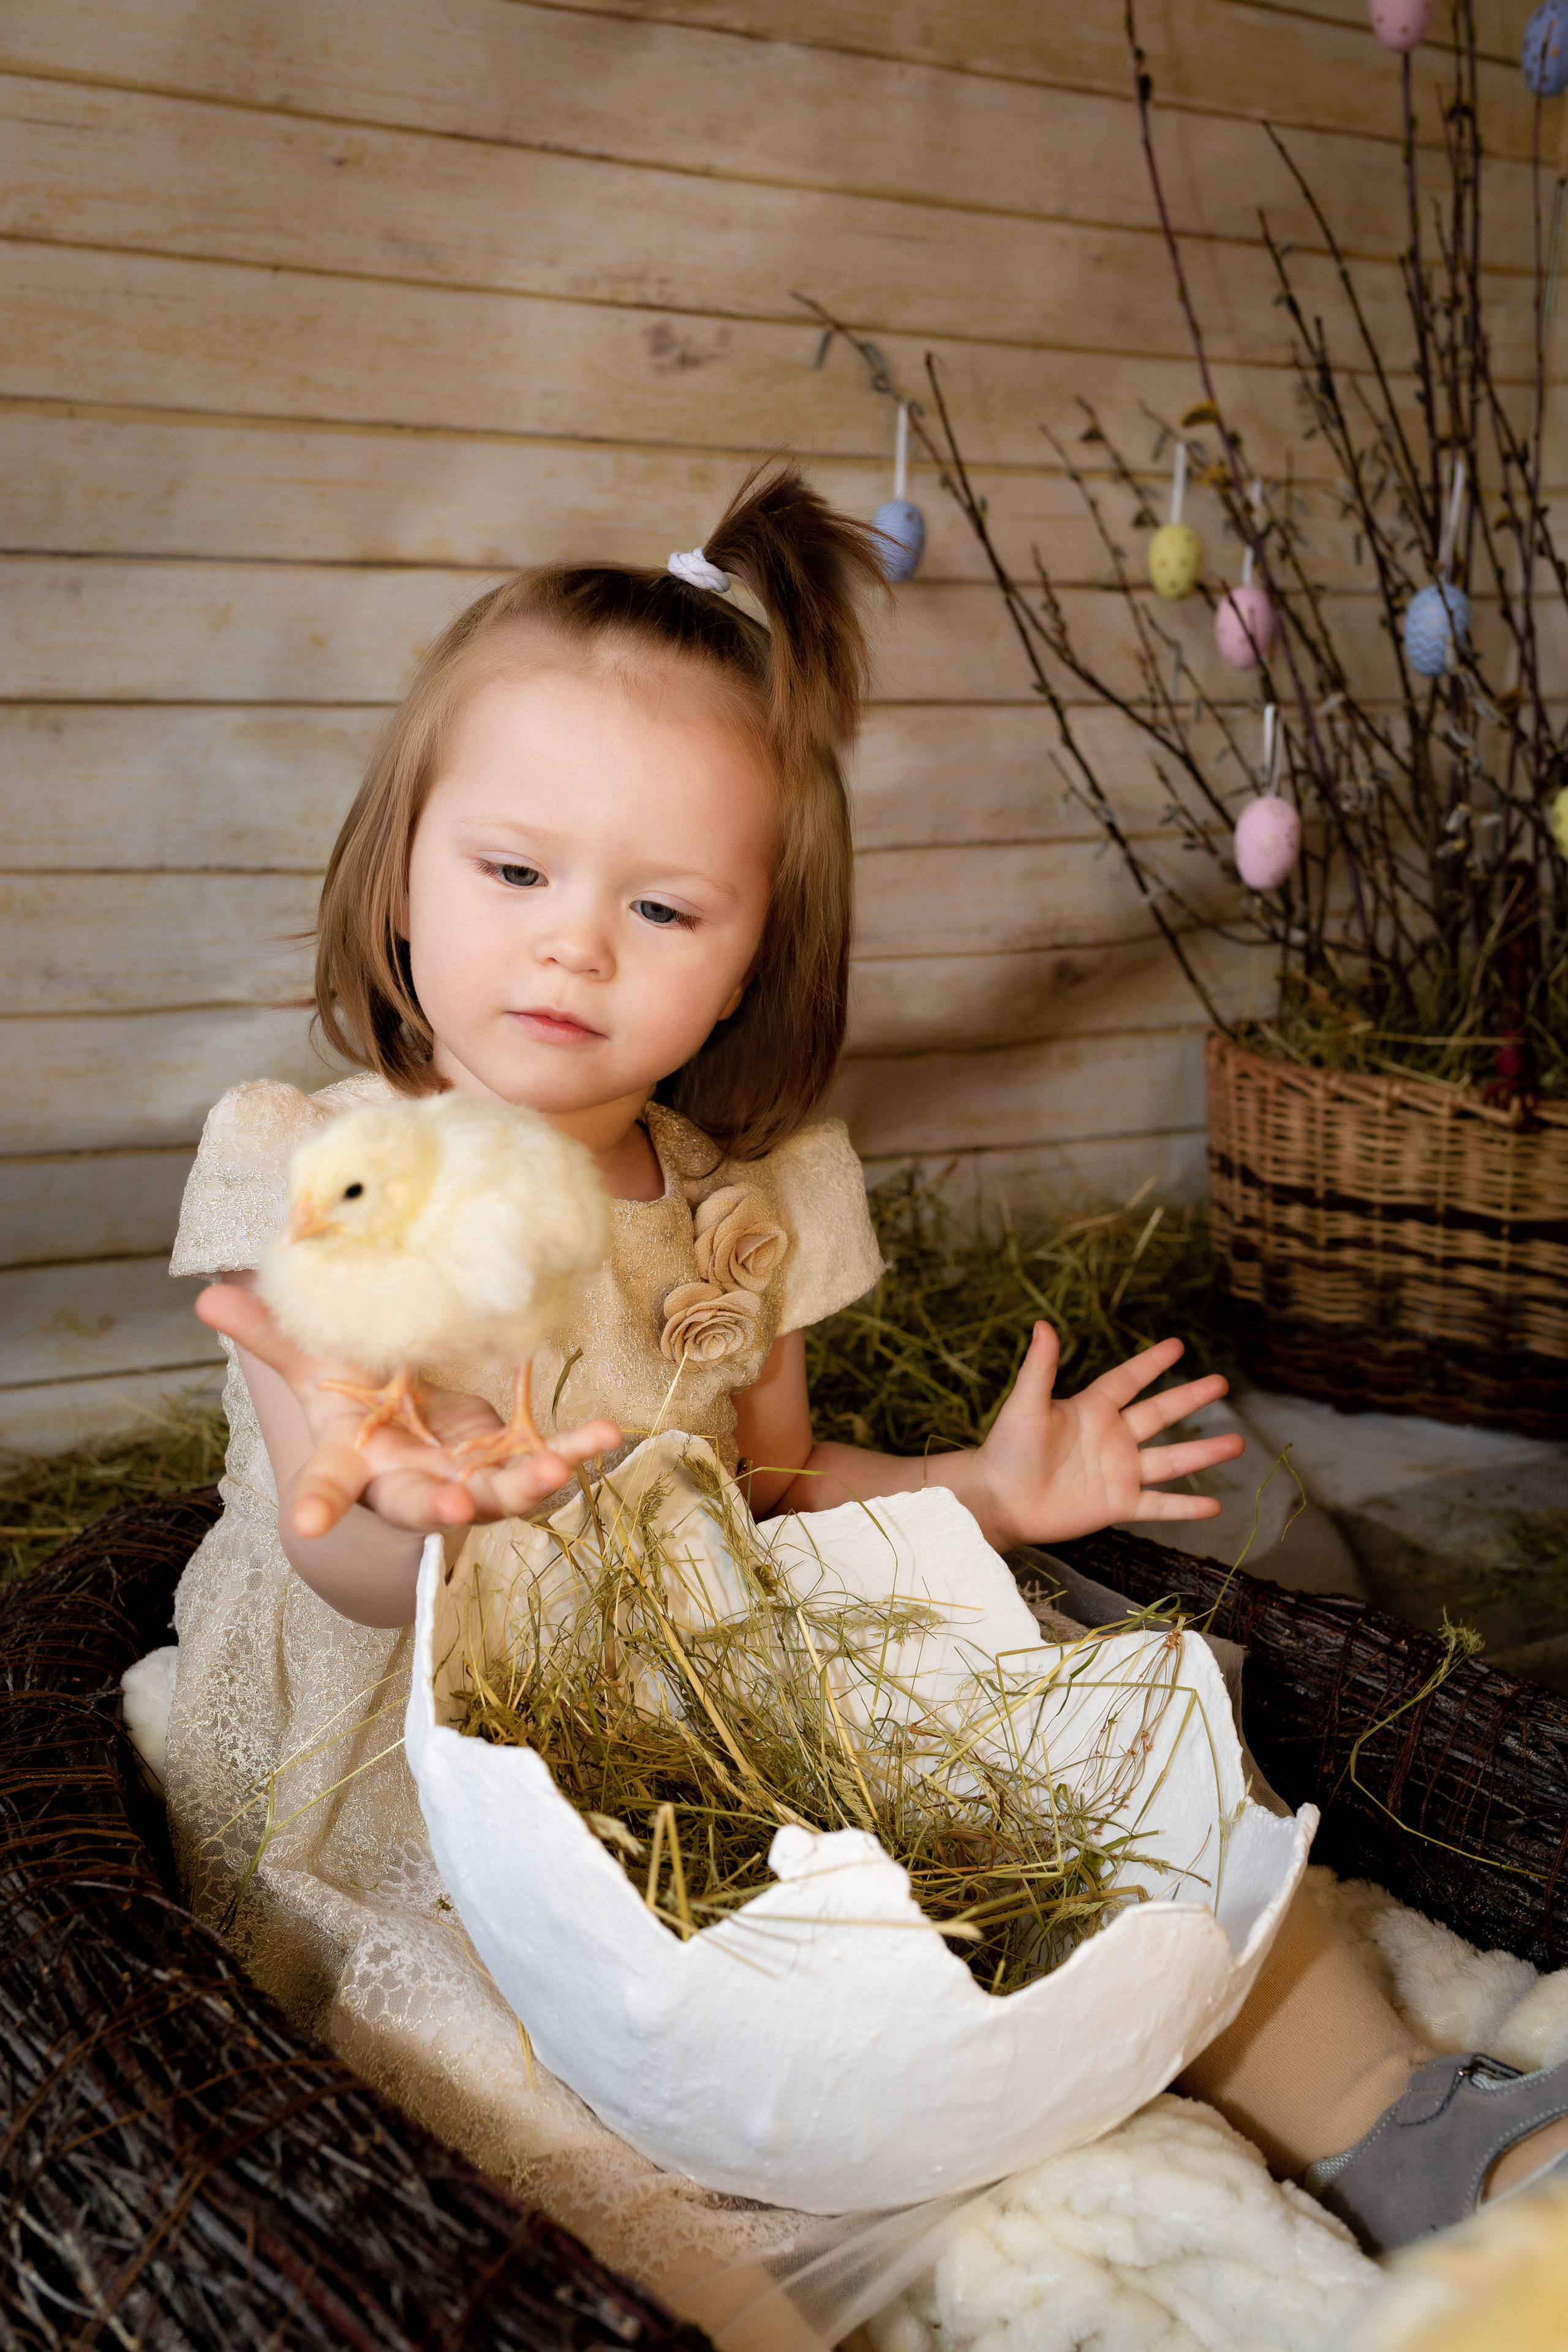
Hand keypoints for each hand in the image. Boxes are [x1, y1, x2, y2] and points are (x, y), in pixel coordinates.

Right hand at [196, 1279, 620, 1539]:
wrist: (413, 1418)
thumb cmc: (358, 1394)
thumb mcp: (315, 1361)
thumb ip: (273, 1334)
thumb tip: (212, 1296)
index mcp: (356, 1460)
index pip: (328, 1486)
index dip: (317, 1504)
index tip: (306, 1524)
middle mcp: (410, 1481)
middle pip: (421, 1505)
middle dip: (439, 1509)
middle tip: (453, 1508)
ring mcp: (466, 1477)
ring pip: (495, 1494)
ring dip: (524, 1485)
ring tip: (553, 1471)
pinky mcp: (511, 1460)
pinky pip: (548, 1460)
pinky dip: (577, 1449)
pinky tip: (608, 1433)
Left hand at [970, 1323, 1242, 1550]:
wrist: (999, 1500)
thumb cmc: (1007, 1449)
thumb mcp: (1025, 1405)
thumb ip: (1040, 1369)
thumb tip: (1042, 1324)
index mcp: (1092, 1409)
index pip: (1129, 1380)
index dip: (1152, 1363)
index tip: (1177, 1345)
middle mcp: (1112, 1438)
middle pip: (1160, 1414)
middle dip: (1191, 1398)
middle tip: (1221, 1383)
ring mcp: (1119, 1472)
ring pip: (1170, 1460)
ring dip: (1203, 1453)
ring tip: (1238, 1443)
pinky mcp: (1118, 1504)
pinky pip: (1159, 1505)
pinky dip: (1186, 1507)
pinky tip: (1214, 1506)